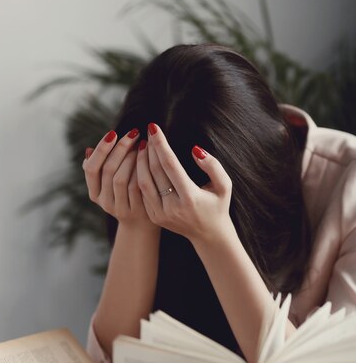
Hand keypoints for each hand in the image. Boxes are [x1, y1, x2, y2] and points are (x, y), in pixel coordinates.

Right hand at [83, 129, 153, 227]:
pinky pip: (136, 187)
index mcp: (95, 193)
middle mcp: (104, 202)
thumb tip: (88, 150)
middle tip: (133, 133)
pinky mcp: (135, 211)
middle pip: (108, 170)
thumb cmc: (126, 195)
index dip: (101, 150)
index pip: (91, 169)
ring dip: (131, 157)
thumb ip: (101, 169)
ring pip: (120, 178)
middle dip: (120, 148)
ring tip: (141, 143)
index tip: (113, 133)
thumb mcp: (109, 184)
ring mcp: (119, 208)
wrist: (141, 224)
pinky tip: (149, 157)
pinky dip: (141, 170)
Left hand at [137, 123, 235, 243]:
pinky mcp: (154, 217)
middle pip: (154, 171)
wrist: (208, 235)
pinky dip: (139, 175)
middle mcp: (172, 207)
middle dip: (149, 149)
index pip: (170, 165)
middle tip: (148, 132)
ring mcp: (161, 214)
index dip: (160, 145)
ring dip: (140, 161)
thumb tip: (195, 150)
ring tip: (143, 146)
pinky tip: (141, 162)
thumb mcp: (224, 185)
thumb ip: (213, 166)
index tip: (154, 127)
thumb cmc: (218, 206)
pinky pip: (142, 192)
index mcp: (189, 197)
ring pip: (143, 182)